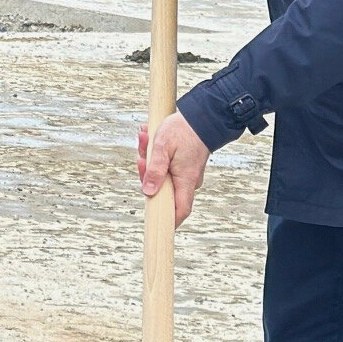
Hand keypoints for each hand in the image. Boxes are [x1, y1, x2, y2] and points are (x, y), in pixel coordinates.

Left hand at [138, 111, 209, 226]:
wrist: (200, 115)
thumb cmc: (183, 129)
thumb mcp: (162, 148)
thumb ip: (155, 170)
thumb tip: (148, 192)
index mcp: (186, 181)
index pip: (180, 211)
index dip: (168, 221)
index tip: (156, 226)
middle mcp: (187, 181)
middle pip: (161, 190)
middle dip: (146, 173)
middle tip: (142, 156)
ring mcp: (184, 174)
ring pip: (160, 175)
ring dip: (148, 160)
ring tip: (146, 138)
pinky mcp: (181, 166)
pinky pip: (163, 166)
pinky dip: (154, 155)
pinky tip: (150, 138)